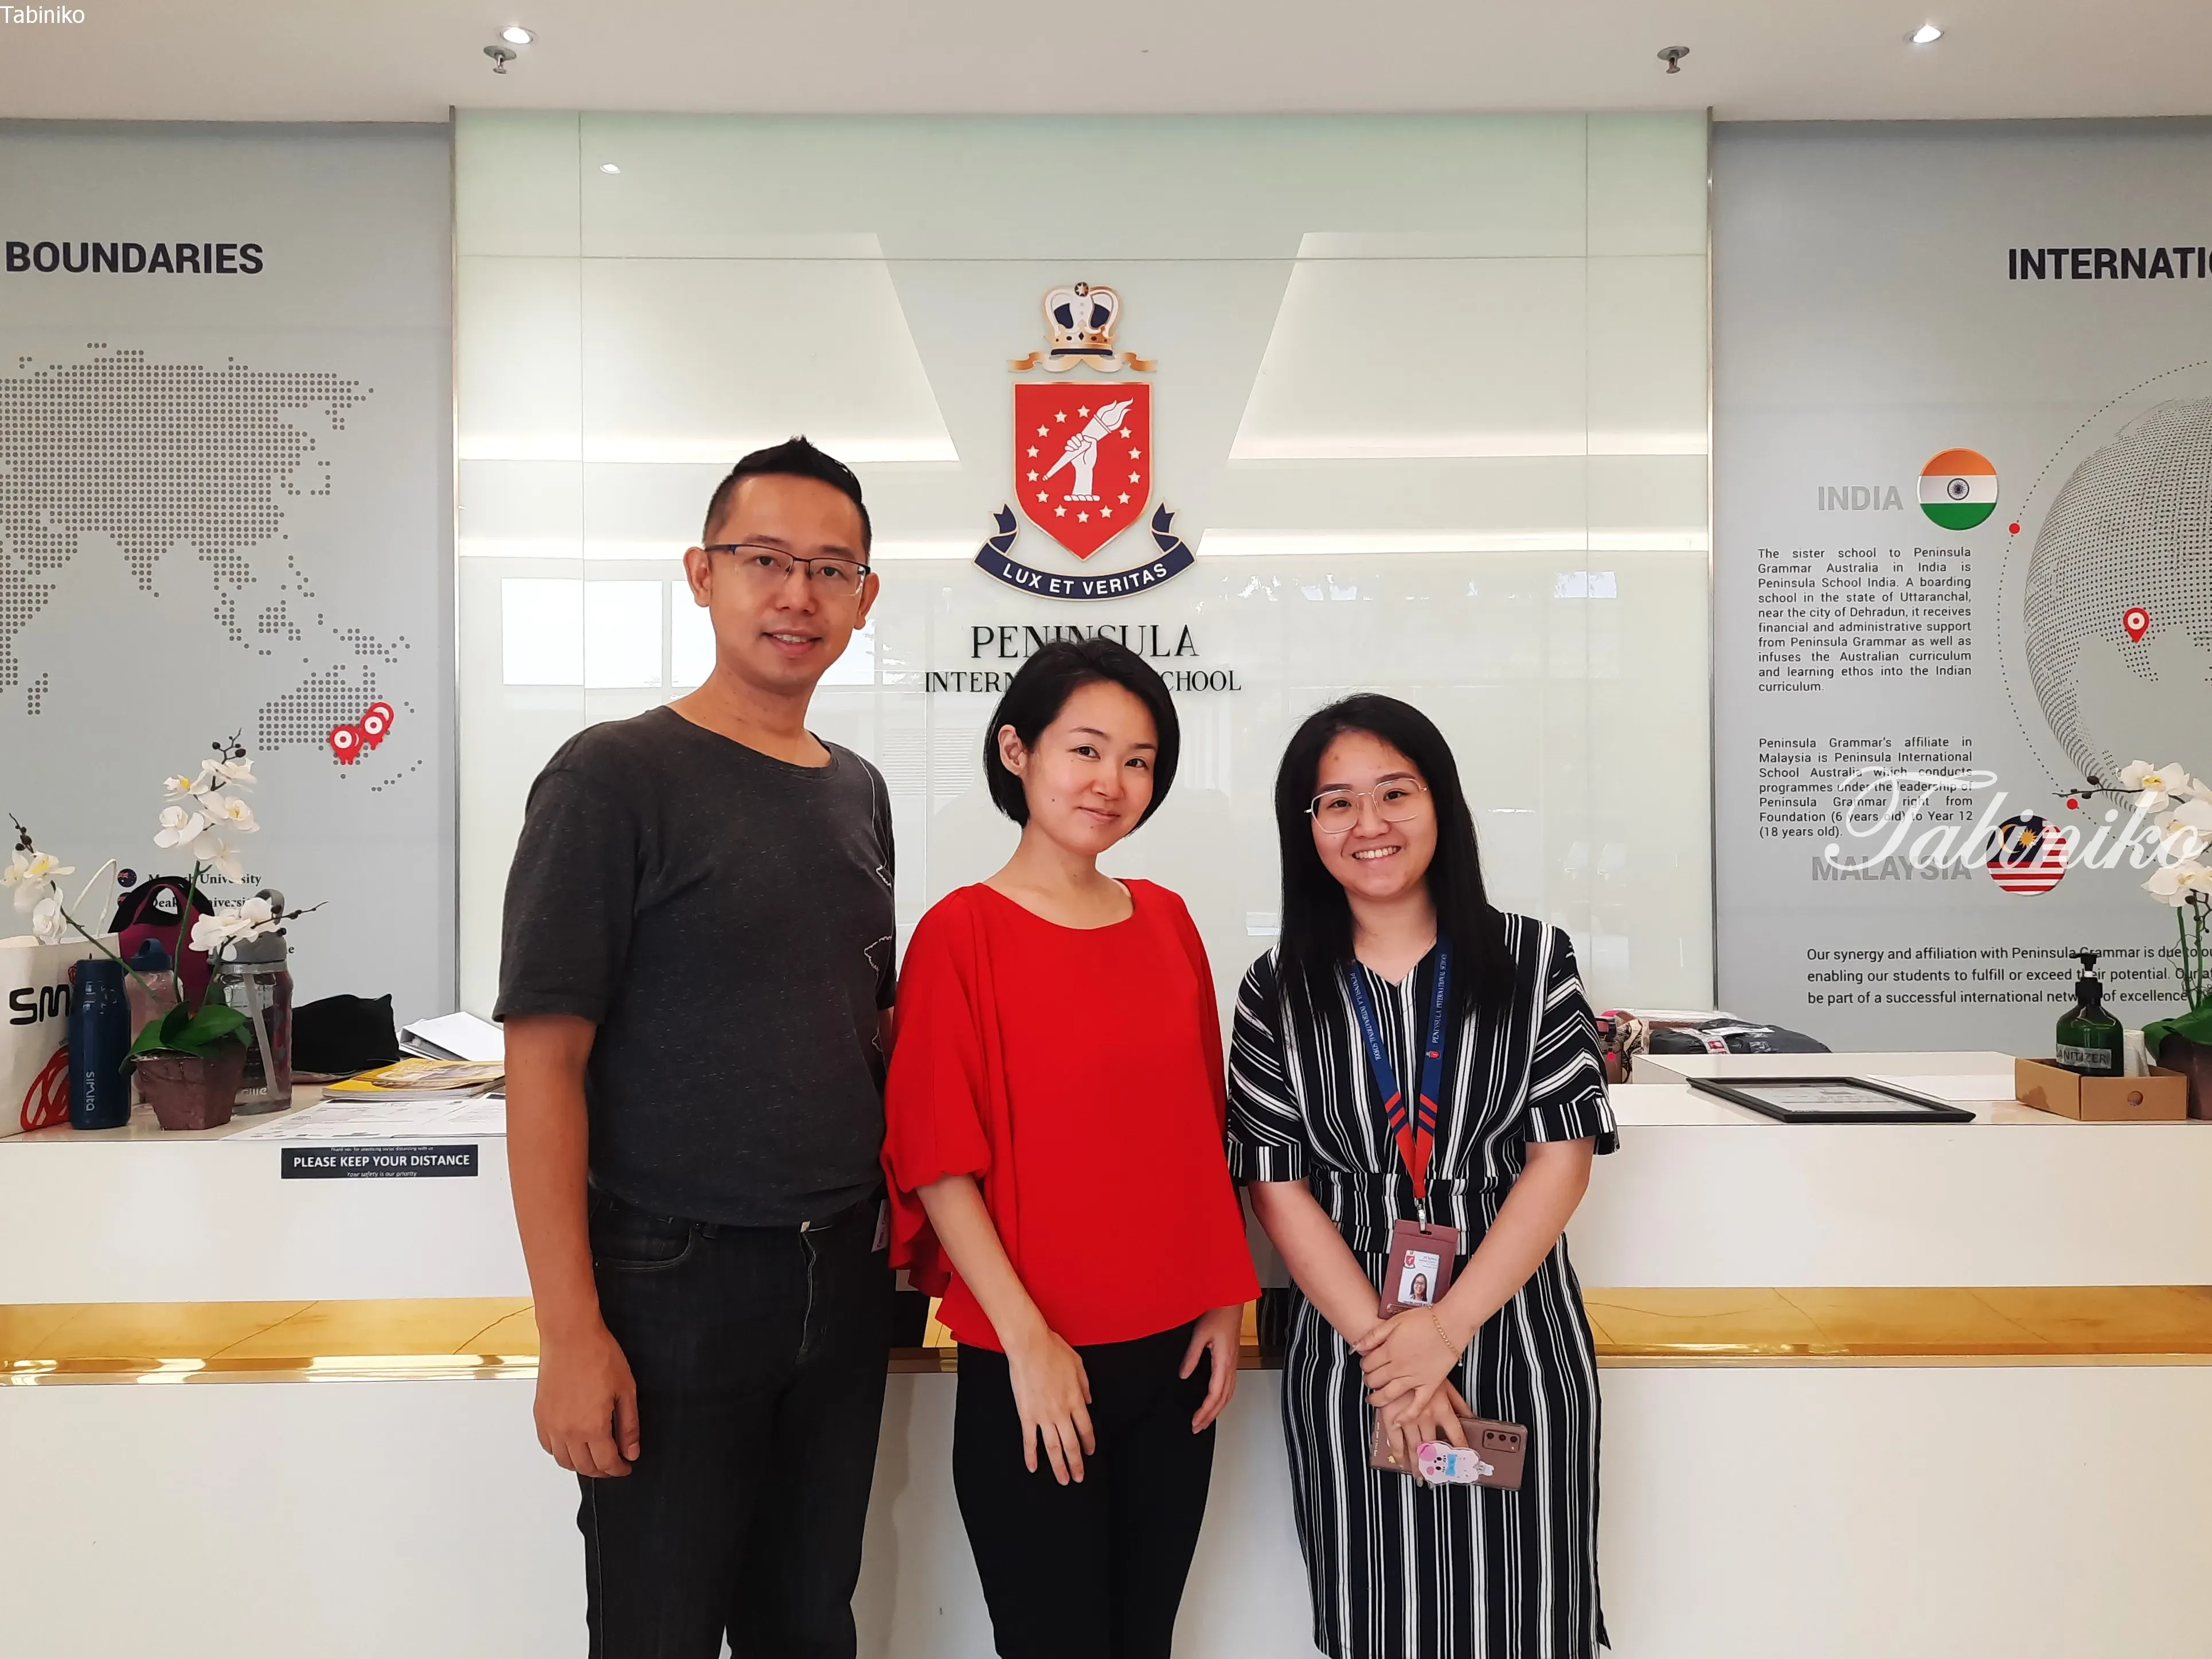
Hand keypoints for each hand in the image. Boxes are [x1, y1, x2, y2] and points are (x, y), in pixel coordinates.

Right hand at [535, 1320, 638, 1477]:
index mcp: (592, 1427)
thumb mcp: (626, 1390)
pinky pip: (548, 1446)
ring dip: (580, 1465)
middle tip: (613, 1464)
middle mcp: (568, 1431)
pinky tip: (571, 1445)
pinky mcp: (540, 1415)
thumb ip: (629, 1426)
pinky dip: (560, 1452)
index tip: (626, 1467)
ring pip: (564, 1461)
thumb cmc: (599, 1356)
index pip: (606, 1462)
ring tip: (594, 1458)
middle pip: (584, 1467)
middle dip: (602, 1470)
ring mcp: (551, 1425)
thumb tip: (631, 1451)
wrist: (570, 1336)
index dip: (619, 1469)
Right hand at [1005, 1325, 1095, 1484]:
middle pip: (1071, 1444)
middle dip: (1076, 1463)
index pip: (1086, 1429)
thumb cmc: (1053, 1351)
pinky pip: (1029, 1440)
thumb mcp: (1078, 1365)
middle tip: (1078, 1477)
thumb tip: (1089, 1400)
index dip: (1089, 1443)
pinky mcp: (1026, 1415)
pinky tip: (1033, 1467)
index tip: (1090, 1452)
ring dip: (1059, 1466)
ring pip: (1053, 1447)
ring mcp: (1043, 1416)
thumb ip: (1085, 1385)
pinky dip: (1031, 1455)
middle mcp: (1062, 1412)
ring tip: (1063, 1479)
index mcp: (1076, 1400)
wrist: (1030, 1347)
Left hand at [1181, 1304, 1243, 1431]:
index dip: (1205, 1411)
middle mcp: (1230, 1366)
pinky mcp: (1231, 1360)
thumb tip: (1183, 1375)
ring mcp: (1233, 1364)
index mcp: (1223, 1362)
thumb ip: (1192, 1356)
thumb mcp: (1200, 1334)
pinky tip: (1216, 1400)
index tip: (1195, 1422)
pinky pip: (1229, 1386)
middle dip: (1210, 1416)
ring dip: (1217, 1409)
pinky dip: (1222, 1398)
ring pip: (1228, 1394)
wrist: (1231, 1301)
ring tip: (1205, 1420)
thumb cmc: (1217, 1313)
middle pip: (1223, 1399)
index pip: (1214, 1395)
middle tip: (1197, 1427)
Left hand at [1355, 1302, 1465, 1417]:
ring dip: (1377, 1399)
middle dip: (1369, 1380)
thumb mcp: (1394, 1322)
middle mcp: (1399, 1367)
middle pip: (1375, 1380)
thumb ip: (1373, 1336)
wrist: (1451, 1323)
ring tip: (1373, 1399)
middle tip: (1370, 1379)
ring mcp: (1415, 1378)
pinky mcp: (1430, 1385)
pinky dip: (1406, 1415)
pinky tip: (1397, 1421)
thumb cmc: (1424, 1320)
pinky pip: (1417, 1405)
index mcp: (1389, 1351)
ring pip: (1389, 1395)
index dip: (1365, 1364)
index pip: (1368, 1364)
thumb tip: (1355, 1347)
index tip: (1368, 1363)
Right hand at [1387, 1379, 1473, 1482]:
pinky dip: (1399, 1455)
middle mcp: (1426, 1417)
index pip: (1456, 1436)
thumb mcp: (1446, 1384)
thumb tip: (1472, 1417)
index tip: (1464, 1463)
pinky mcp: (1391, 1417)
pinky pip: (1395, 1441)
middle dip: (1436, 1465)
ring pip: (1415, 1448)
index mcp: (1442, 1409)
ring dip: (1418, 1465)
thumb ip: (1460, 1404)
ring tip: (1421, 1477)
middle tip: (1439, 1477)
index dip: (1461, 1451)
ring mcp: (1408, 1418)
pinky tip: (1402, 1462)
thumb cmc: (1422, 1369)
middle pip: (1434, 1447)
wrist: (1397, 1358)